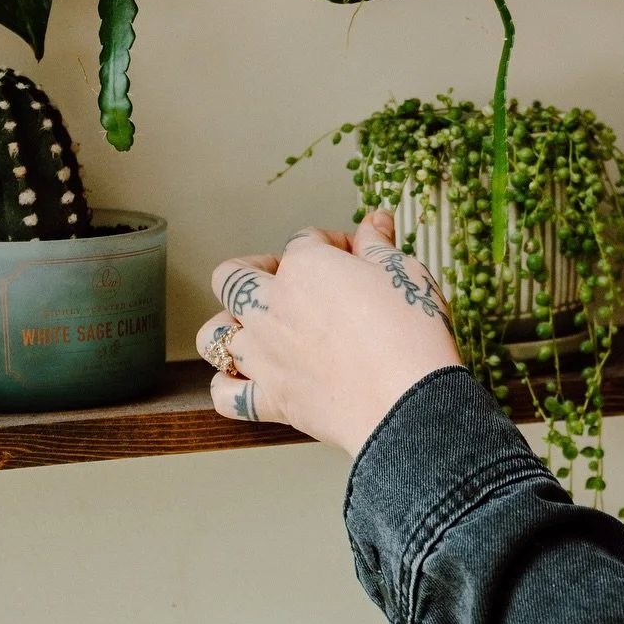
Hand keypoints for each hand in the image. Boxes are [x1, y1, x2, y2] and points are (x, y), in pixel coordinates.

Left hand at [196, 211, 461, 454]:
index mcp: (306, 267)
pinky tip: (246, 378)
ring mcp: (264, 355)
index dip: (333, 243)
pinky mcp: (271, 399)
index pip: (306, 240)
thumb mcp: (404, 273)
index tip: (356, 255)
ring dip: (227, 325)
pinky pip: (225, 394)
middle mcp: (272, 307)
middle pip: (233, 276)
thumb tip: (375, 220)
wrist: (409, 403)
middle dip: (255, 270)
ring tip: (254, 326)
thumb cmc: (410, 336)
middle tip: (287, 278)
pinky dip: (228, 385)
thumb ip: (379, 245)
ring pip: (213, 333)